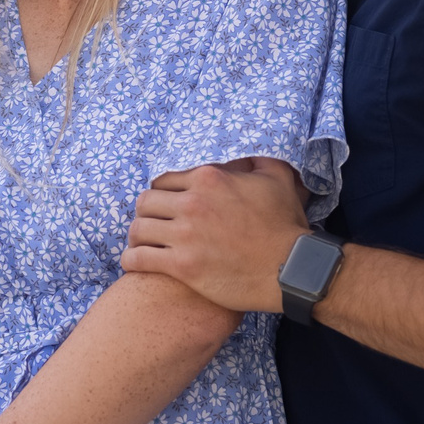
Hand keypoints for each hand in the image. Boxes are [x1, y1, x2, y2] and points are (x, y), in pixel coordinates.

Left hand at [122, 157, 308, 313]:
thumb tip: (244, 155)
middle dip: (146, 213)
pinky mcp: (182, 266)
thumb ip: (256, 160)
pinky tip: (134, 262)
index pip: (164, 180)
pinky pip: (139, 258)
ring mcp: (186, 235)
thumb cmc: (286, 226)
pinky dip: (131, 259)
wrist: (292, 269)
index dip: (161, 193)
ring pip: (138, 229)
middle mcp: (192, 203)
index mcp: (209, 179)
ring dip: (136, 236)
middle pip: (145, 202)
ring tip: (140, 244)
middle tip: (150, 224)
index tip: (163, 205)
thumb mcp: (276, 179)